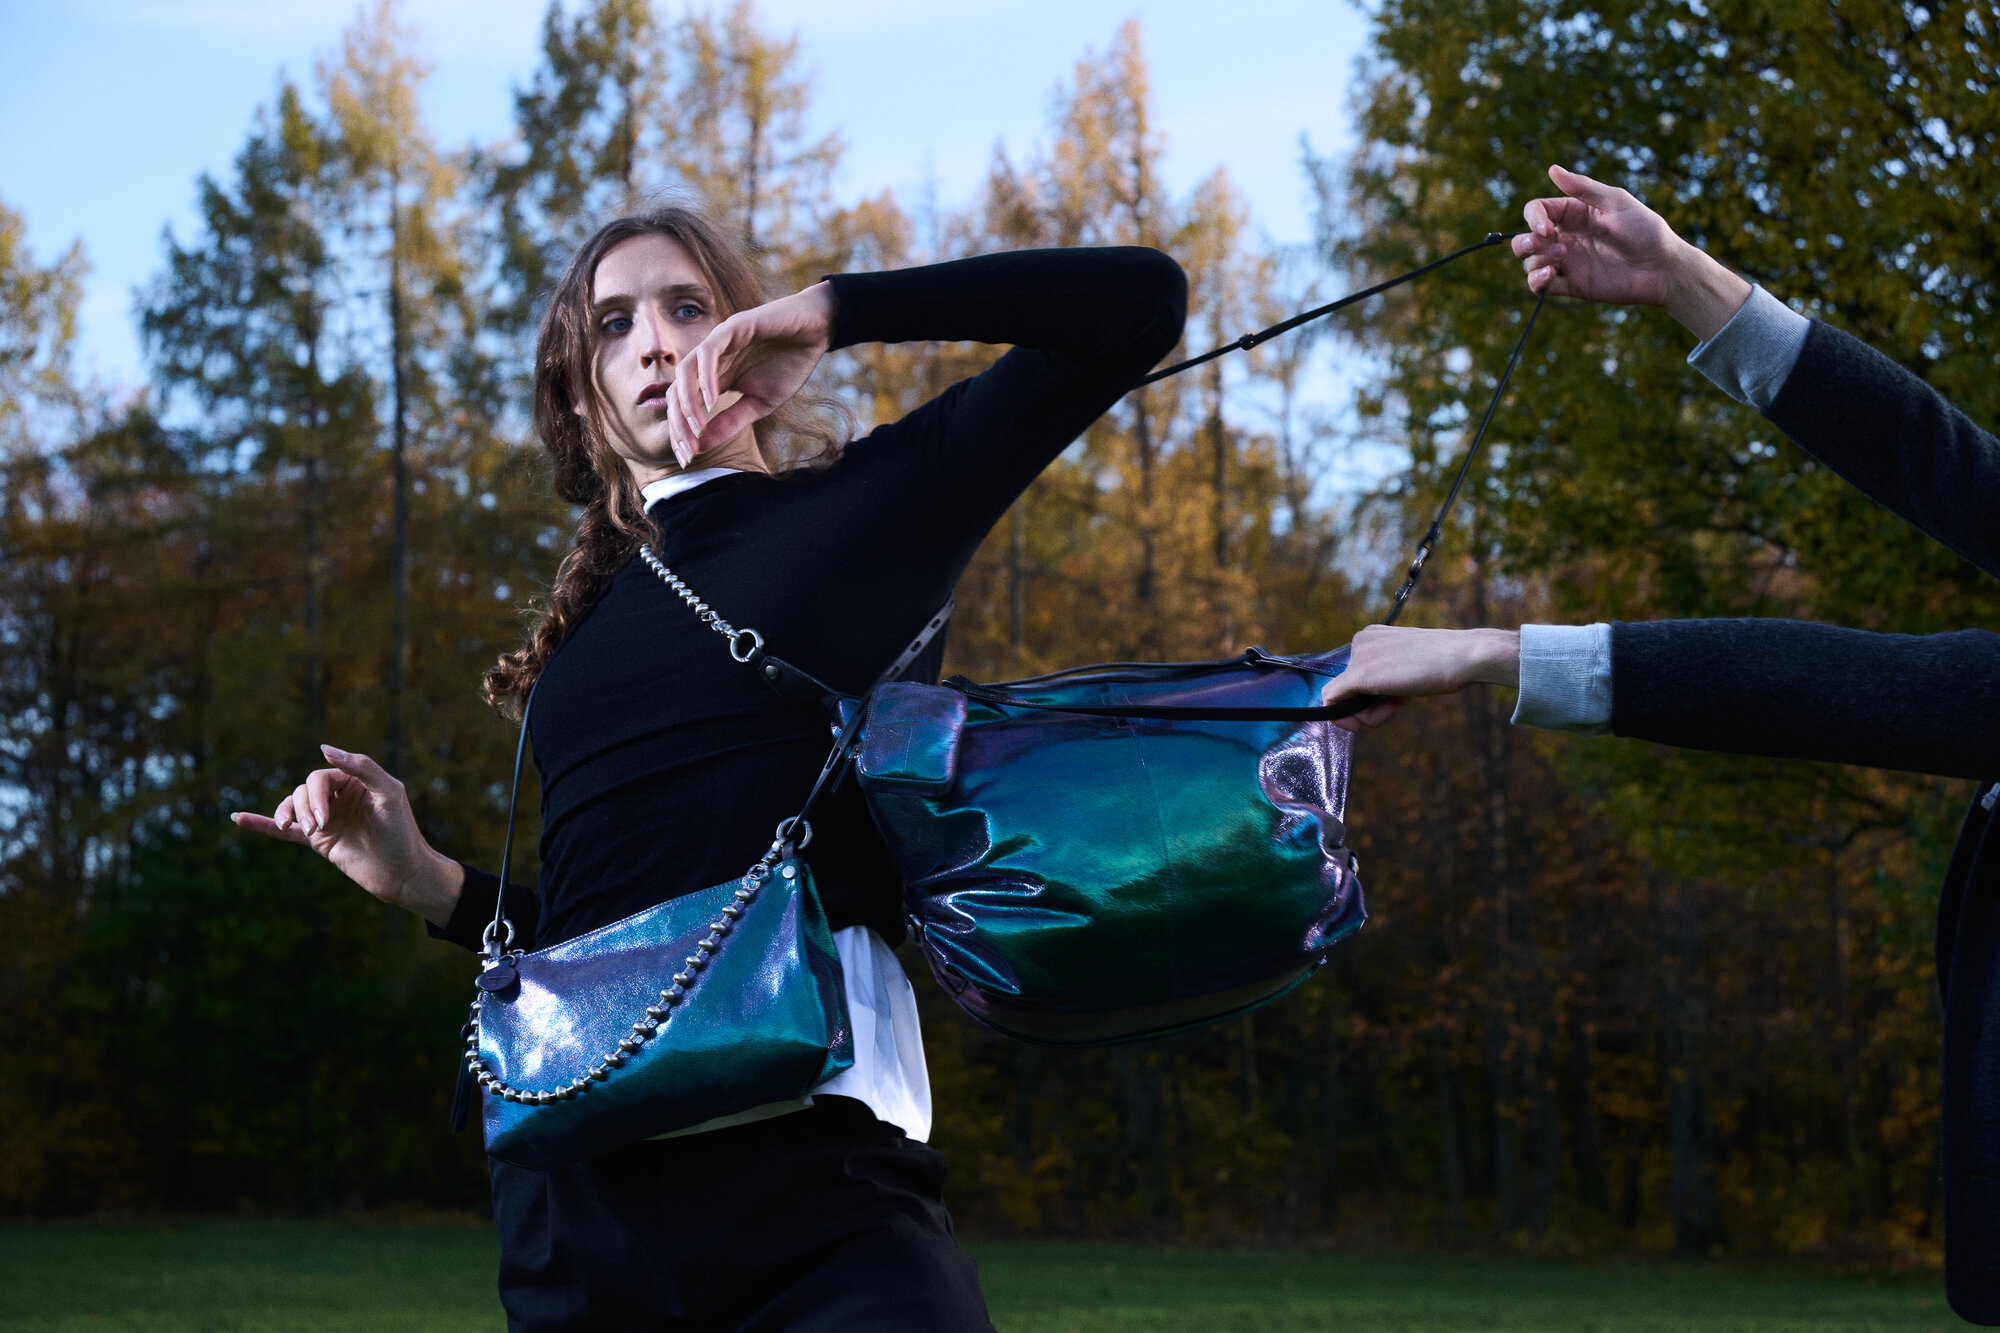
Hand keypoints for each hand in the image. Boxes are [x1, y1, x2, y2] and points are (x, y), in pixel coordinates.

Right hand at [230, 745, 463, 926]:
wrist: (402, 873)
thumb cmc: (401, 831)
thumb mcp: (389, 793)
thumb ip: (361, 767)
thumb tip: (324, 748)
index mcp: (355, 780)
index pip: (321, 776)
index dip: (317, 794)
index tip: (327, 818)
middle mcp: (338, 796)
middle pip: (305, 790)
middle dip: (307, 807)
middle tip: (320, 827)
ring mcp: (326, 819)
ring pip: (293, 806)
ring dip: (290, 816)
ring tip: (301, 830)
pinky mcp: (318, 841)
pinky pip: (284, 831)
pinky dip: (263, 824)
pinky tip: (239, 819)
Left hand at [668, 281, 835, 463]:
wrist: (816, 332)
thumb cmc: (790, 364)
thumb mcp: (760, 403)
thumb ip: (731, 421)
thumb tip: (701, 444)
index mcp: (714, 378)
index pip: (685, 406)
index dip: (682, 433)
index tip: (688, 459)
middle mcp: (709, 361)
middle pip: (677, 392)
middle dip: (679, 424)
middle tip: (689, 451)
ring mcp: (717, 343)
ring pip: (685, 372)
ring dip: (688, 403)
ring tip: (698, 428)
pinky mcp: (731, 328)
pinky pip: (708, 353)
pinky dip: (706, 378)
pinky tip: (714, 401)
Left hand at [1319, 626, 1520, 732]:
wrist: (1462, 656)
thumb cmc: (1444, 663)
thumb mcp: (1408, 666)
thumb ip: (1388, 678)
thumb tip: (1371, 698)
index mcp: (1372, 636)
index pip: (1358, 674)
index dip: (1370, 696)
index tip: (1390, 703)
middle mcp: (1360, 642)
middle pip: (1349, 687)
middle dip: (1371, 706)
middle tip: (1398, 704)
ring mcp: (1358, 658)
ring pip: (1344, 699)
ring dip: (1370, 714)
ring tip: (1399, 703)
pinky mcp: (1359, 675)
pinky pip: (1331, 702)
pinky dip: (1343, 718)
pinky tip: (1370, 718)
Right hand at [1511, 164, 1750, 341]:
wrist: (1662, 268)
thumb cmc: (1645, 229)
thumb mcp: (1616, 202)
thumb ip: (1583, 188)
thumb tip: (1552, 169)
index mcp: (1573, 214)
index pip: (1537, 210)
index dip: (1533, 218)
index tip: (1546, 228)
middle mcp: (1566, 237)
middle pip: (1526, 239)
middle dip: (1525, 242)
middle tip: (1543, 243)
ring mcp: (1567, 263)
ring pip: (1530, 262)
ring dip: (1536, 260)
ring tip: (1561, 259)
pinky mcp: (1571, 285)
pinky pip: (1540, 286)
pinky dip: (1536, 282)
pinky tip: (1549, 277)